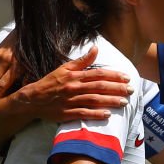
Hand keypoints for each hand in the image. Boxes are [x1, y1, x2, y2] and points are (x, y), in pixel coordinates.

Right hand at [0, 44, 133, 121]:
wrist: (32, 99)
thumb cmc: (50, 82)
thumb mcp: (64, 68)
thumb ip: (82, 61)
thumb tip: (95, 48)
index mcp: (74, 76)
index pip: (97, 74)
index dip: (113, 76)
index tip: (126, 78)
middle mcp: (74, 88)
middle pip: (98, 87)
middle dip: (116, 88)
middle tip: (131, 90)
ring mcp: (70, 101)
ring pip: (93, 100)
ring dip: (110, 101)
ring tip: (124, 102)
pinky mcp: (67, 114)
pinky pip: (83, 114)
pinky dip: (95, 114)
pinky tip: (107, 114)